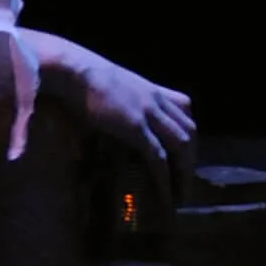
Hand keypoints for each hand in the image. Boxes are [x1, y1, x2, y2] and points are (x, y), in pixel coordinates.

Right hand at [28, 33, 196, 193]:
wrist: (74, 70)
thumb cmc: (83, 76)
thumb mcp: (112, 87)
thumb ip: (120, 102)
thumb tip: (112, 120)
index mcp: (152, 89)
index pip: (185, 109)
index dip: (189, 132)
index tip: (185, 152)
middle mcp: (157, 100)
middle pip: (189, 131)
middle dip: (191, 158)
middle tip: (185, 180)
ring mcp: (149, 113)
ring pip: (181, 146)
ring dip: (184, 173)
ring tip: (180, 194)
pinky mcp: (136, 128)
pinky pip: (158, 158)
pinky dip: (164, 179)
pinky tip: (164, 195)